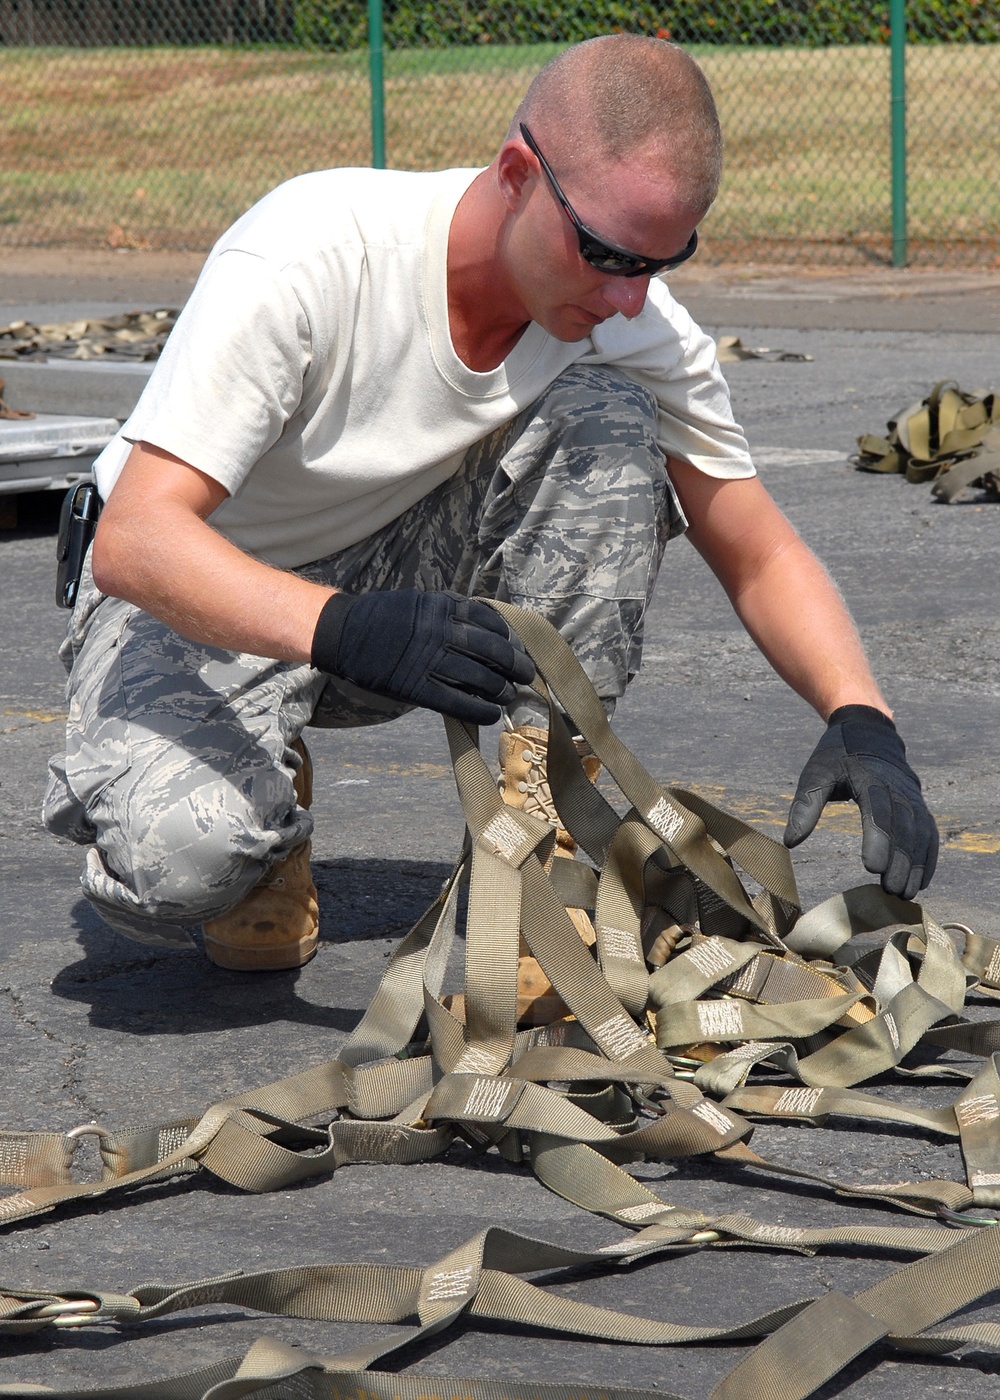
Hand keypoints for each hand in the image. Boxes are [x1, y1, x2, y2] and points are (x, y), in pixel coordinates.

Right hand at [311, 589, 534, 724]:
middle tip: (526, 675)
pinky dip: (479, 709)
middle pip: (493, 652)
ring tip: (508, 696)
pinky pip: (457, 701)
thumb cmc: (383, 617)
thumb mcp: (420, 602)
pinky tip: (491, 714)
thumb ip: (450, 613)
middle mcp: (442, 632)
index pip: (490, 624)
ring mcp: (430, 661)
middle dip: (515, 666)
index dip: (510, 639)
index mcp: (444, 608)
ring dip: (500, 690)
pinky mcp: (417, 687)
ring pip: (480, 678)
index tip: (519, 648)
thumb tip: (482, 628)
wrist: (344, 632)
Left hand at [783, 705, 938, 901]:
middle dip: (899, 861)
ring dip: (915, 864)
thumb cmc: (837, 755)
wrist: (869, 730)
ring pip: (919, 833)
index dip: (878, 840)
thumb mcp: (816, 773)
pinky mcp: (919, 804)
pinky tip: (922, 880)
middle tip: (890, 890)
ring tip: (905, 892)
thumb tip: (790, 842)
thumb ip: (805, 806)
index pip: (877, 811)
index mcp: (869, 778)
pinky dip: (929, 855)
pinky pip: (929, 831)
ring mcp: (911, 796)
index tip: (872, 867)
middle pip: (902, 828)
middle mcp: (897, 788)